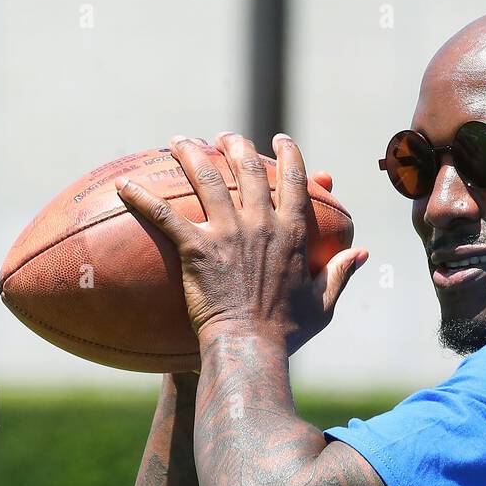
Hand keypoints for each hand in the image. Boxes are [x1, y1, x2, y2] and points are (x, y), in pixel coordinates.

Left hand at [115, 133, 367, 352]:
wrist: (252, 349)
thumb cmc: (290, 333)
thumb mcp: (324, 303)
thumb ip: (341, 272)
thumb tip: (363, 253)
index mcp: (293, 232)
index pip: (294, 180)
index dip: (289, 155)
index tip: (280, 140)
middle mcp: (261, 223)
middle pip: (248, 169)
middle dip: (236, 145)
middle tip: (224, 136)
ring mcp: (228, 233)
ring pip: (206, 179)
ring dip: (191, 153)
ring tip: (179, 139)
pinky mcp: (196, 249)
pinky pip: (164, 216)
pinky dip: (141, 199)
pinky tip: (122, 187)